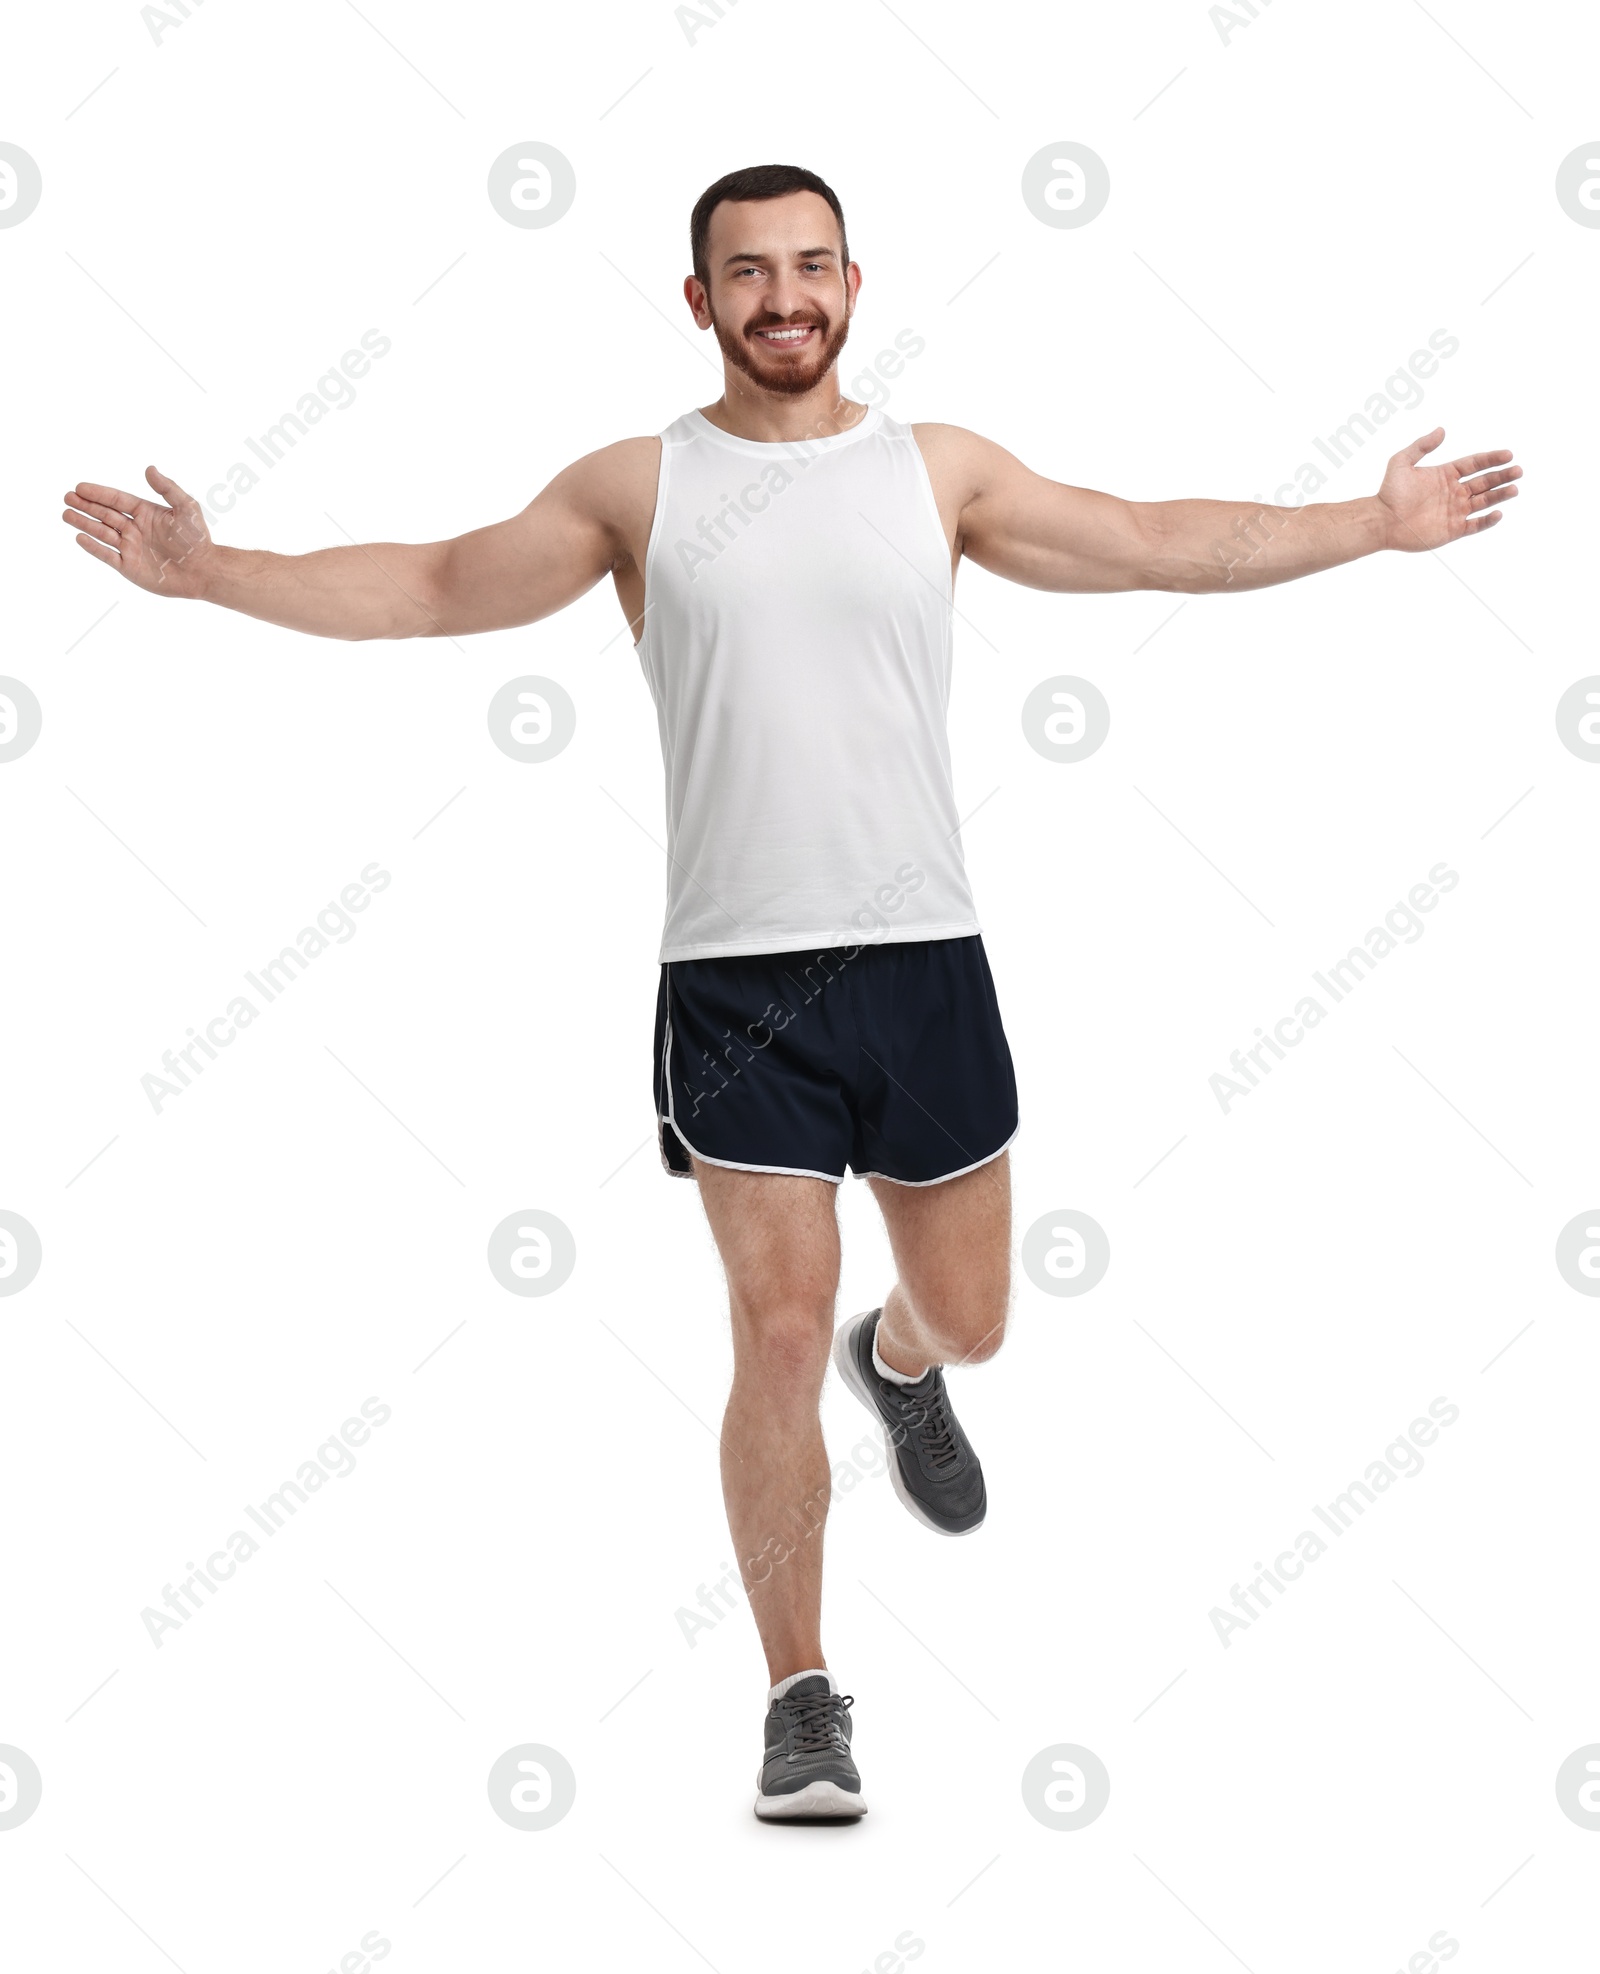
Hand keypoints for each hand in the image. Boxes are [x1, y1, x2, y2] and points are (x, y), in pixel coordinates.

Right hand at [62, 466, 215, 596]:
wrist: (203, 571)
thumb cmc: (197, 539)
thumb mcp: (186, 508)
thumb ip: (168, 488)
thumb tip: (149, 468)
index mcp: (145, 513)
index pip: (117, 500)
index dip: (98, 493)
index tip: (80, 487)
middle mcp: (135, 528)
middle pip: (105, 514)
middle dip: (85, 505)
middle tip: (67, 497)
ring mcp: (131, 548)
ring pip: (102, 533)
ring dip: (84, 523)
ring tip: (66, 514)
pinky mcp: (129, 567)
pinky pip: (107, 555)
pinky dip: (93, 547)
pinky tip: (80, 537)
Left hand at [1375, 428, 1520, 551]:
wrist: (1381, 520)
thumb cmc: (1389, 492)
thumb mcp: (1402, 462)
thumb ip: (1422, 445)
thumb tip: (1442, 430)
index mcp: (1445, 475)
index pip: (1474, 464)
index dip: (1491, 459)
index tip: (1508, 455)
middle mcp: (1453, 492)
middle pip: (1484, 482)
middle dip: (1502, 476)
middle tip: (1518, 471)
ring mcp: (1454, 511)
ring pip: (1483, 502)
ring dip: (1499, 496)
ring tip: (1514, 489)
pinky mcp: (1451, 530)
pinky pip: (1474, 526)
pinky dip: (1486, 521)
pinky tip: (1497, 513)